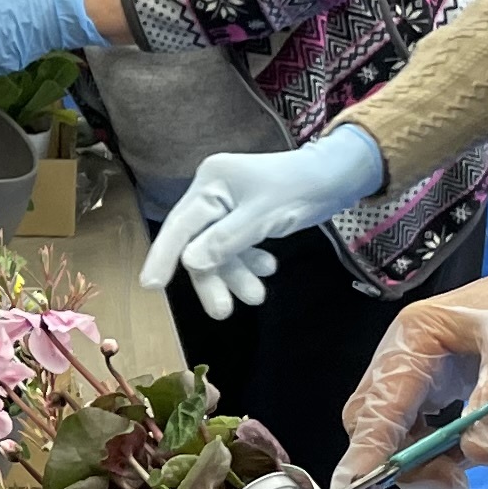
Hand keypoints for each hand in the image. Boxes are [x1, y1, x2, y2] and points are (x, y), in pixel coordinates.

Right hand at [138, 123, 383, 318]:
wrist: (337, 177)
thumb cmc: (300, 189)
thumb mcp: (263, 217)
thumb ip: (225, 240)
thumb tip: (190, 263)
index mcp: (211, 182)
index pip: (181, 225)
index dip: (164, 256)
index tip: (150, 286)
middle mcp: (212, 192)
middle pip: (198, 242)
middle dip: (212, 277)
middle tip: (222, 311)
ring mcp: (227, 205)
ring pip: (218, 250)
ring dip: (235, 274)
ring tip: (257, 296)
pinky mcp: (243, 217)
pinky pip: (236, 246)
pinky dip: (248, 262)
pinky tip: (268, 268)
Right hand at [332, 217, 487, 488]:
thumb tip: (476, 454)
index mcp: (417, 336)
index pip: (380, 401)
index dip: (368, 450)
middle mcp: (411, 356)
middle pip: (377, 421)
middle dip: (400, 462)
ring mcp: (427, 375)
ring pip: (400, 432)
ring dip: (424, 464)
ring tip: (461, 483)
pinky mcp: (447, 391)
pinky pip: (428, 433)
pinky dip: (442, 456)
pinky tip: (467, 459)